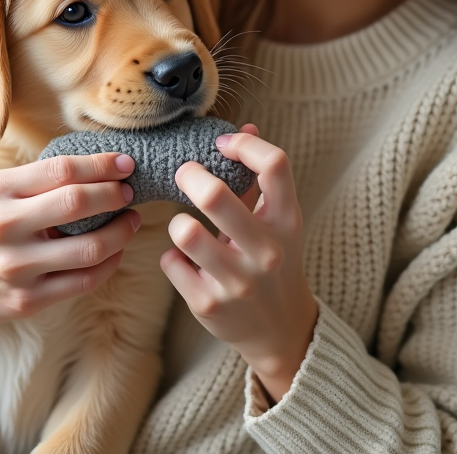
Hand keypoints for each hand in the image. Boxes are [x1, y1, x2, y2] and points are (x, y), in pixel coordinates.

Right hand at [0, 153, 141, 347]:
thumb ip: (37, 181)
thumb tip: (99, 166)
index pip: (64, 170)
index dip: (103, 165)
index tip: (125, 163)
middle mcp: (6, 226)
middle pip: (79, 203)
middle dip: (116, 195)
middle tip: (129, 193)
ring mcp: (15, 267)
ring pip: (89, 249)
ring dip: (122, 232)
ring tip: (131, 222)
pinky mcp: (24, 301)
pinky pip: (82, 283)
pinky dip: (108, 265)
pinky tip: (113, 253)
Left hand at [160, 125, 317, 401]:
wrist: (281, 329)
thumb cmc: (275, 262)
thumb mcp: (277, 222)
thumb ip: (261, 178)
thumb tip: (246, 125)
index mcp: (286, 221)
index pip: (275, 164)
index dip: (245, 144)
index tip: (223, 145)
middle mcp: (266, 251)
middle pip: (215, 195)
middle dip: (190, 175)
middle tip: (184, 174)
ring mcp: (237, 281)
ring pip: (184, 231)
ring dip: (178, 223)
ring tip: (187, 229)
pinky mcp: (208, 305)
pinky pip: (170, 262)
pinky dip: (173, 258)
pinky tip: (188, 265)